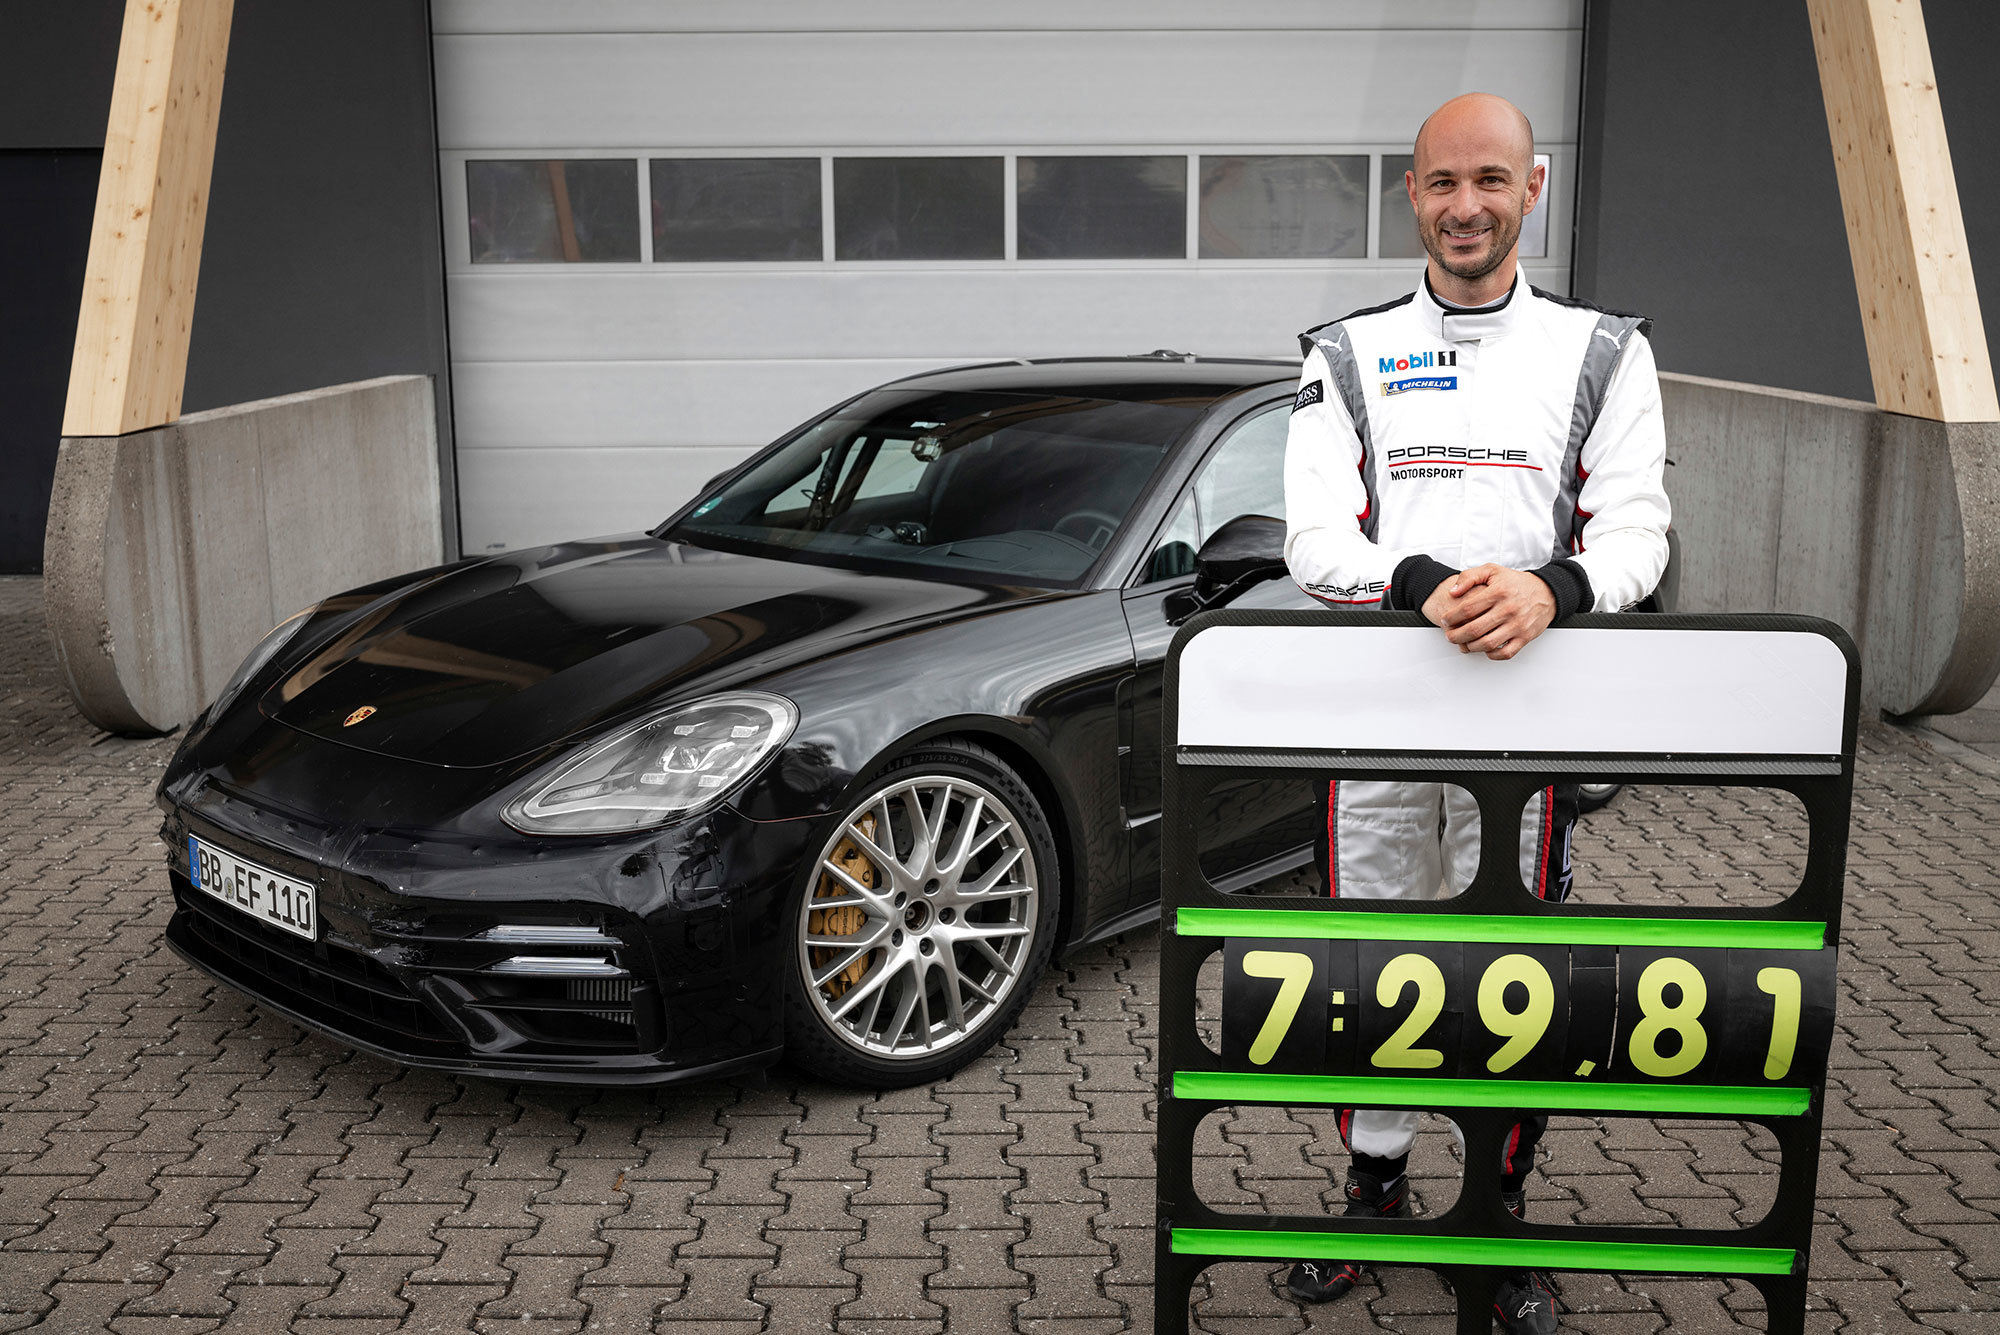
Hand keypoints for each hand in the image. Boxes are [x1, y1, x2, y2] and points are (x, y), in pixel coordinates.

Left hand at [1422, 564, 1555, 659]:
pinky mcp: (1525, 637)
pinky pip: (1505, 653)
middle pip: (1474, 629)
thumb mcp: (1492, 571)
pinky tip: (1484, 649)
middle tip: (1449, 636)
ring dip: (1470, 647)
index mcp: (1498, 592)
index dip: (1452, 617)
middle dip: (1456, 636)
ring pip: (1487, 643)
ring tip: (1463, 643)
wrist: (1546, 592)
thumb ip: (1469, 577)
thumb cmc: (1516, 583)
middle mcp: (1508, 609)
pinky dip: (1492, 655)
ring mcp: (1517, 625)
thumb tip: (1453, 592)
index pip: (1467, 609)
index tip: (1445, 620)